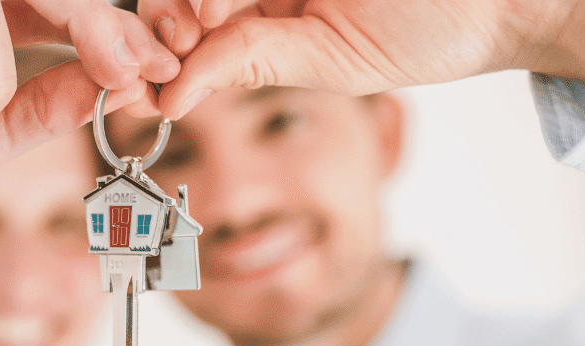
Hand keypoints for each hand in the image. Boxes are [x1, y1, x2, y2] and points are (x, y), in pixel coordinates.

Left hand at [139, 0, 584, 119]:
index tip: (155, 66)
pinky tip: (219, 8)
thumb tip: (169, 97)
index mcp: (267, 13)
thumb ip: (251, 63)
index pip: (189, 19)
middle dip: (170, 9)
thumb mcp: (329, 60)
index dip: (160, 39)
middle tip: (189, 27)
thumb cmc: (429, 30)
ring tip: (209, 12)